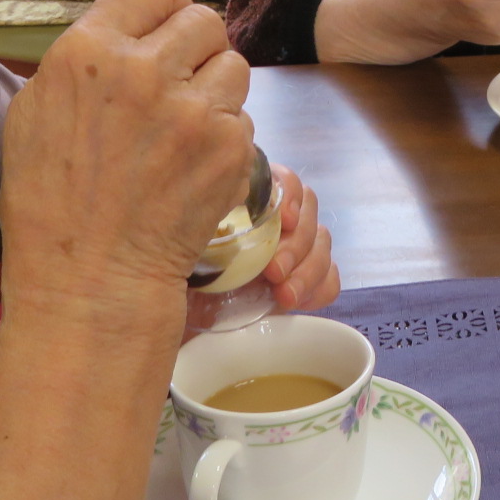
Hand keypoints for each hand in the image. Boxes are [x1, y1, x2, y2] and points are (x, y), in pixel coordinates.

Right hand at [0, 0, 253, 321]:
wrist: (90, 278)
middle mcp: (145, 70)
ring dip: (215, 88)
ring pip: (233, 64)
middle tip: (177, 82)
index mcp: (90, 52)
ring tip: (185, 125)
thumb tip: (123, 27)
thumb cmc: (50, 199)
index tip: (157, 31)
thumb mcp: (34, 110)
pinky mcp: (229, 148)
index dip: (158, 8)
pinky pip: (242, 116)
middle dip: (193, 47)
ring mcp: (194, 110)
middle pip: (202, 19)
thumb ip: (83, 58)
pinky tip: (192, 163)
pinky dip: (223, 135)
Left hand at [182, 164, 339, 331]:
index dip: (290, 194)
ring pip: (322, 244)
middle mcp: (272, 221)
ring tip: (284, 295)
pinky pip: (329, 278)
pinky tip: (296, 301)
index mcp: (247, 201)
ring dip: (308, 270)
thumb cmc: (172, 274)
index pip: (284, 181)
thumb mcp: (180, 241)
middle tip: (273, 272)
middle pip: (309, 212)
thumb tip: (215, 199)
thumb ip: (201, 218)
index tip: (283, 220)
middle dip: (296, 244)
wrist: (171, 318)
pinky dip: (318, 289)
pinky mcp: (301, 284)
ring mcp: (291, 252)